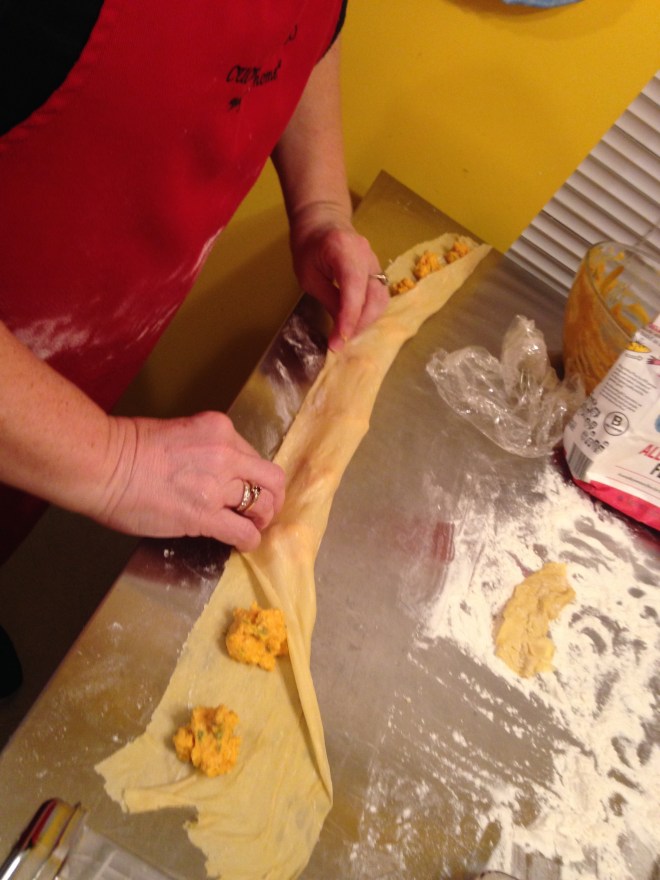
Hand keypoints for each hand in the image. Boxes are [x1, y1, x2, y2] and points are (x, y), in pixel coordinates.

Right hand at [95, 411, 284, 551]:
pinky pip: (243, 532)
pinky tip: (244, 544)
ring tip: (253, 527)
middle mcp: (226, 454)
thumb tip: (209, 472)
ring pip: (262, 506)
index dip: (253, 475)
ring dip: (261, 520)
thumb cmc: (125, 448)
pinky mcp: (206, 515)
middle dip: (273, 497)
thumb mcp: (176, 432)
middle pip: (270, 479)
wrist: (103, 465)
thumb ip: (202, 449)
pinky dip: (249, 541)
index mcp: (218, 429)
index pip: (252, 455)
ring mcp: (218, 486)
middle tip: (265, 510)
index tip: (249, 486)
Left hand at [289, 203, 389, 350]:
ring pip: (382, 299)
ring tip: (348, 333)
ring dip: (367, 321)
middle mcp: (367, 256)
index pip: (354, 290)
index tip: (338, 342)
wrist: (322, 220)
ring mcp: (375, 262)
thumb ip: (328, 300)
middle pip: (375, 297)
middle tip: (341, 340)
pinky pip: (380, 296)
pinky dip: (370, 312)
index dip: (349, 319)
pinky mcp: (377, 271)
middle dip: (360, 324)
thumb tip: (341, 329)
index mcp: (345, 251)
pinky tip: (356, 321)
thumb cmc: (308, 246)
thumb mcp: (309, 276)